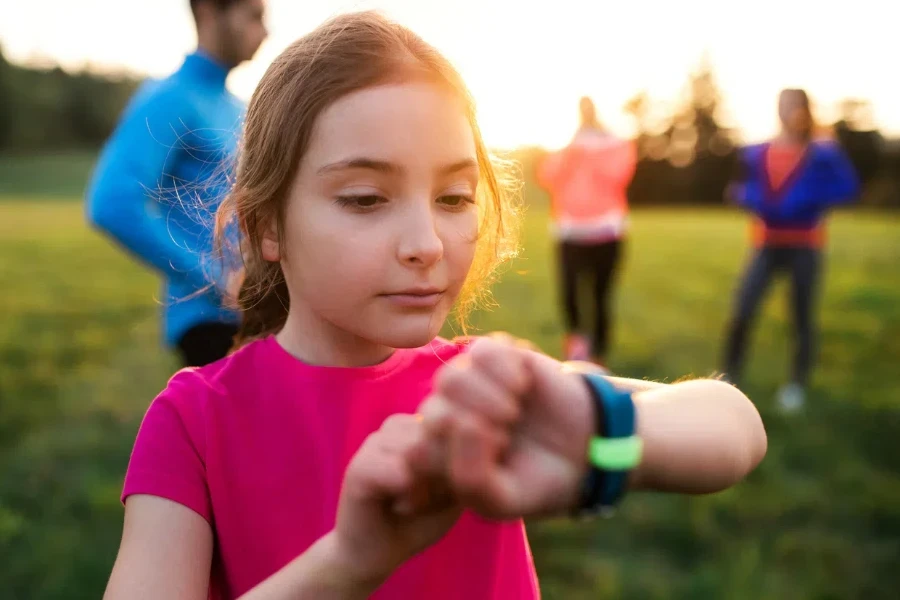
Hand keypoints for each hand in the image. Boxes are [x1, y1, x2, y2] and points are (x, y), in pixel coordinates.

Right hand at [332, 414, 461, 587]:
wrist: (380, 551)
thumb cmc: (424, 517)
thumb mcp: (459, 486)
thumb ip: (466, 460)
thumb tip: (461, 439)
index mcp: (422, 423)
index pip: (462, 427)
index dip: (465, 465)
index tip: (449, 489)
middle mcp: (399, 425)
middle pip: (443, 437)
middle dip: (446, 476)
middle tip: (430, 499)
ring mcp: (376, 441)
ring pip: (422, 450)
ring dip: (429, 488)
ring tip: (414, 503)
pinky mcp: (359, 466)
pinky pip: (402, 471)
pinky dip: (412, 496)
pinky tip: (401, 507)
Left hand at [417, 335, 594, 519]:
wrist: (586, 450)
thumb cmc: (535, 481)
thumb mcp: (501, 501)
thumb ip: (471, 479)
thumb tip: (462, 423)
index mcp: (441, 454)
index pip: (419, 452)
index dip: (455, 462)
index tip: (490, 473)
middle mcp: (448, 414)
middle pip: (433, 412)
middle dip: (472, 429)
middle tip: (505, 440)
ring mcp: (470, 383)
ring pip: (451, 379)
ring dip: (485, 400)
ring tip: (512, 414)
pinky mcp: (497, 356)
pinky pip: (482, 351)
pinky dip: (503, 370)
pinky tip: (522, 386)